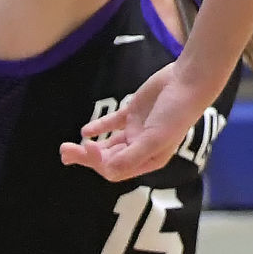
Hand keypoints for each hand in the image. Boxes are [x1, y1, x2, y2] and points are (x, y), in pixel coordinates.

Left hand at [60, 61, 215, 181]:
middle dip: (87, 157)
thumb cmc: (176, 113)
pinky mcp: (133, 112)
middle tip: (64, 152)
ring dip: (88, 146)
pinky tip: (86, 130)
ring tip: (65, 148)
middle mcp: (141, 147)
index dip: (99, 163)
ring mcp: (136, 129)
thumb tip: (107, 172)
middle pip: (108, 158)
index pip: (116, 169)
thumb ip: (131, 156)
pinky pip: (112, 123)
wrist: (188, 81)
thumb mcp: (155, 138)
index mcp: (149, 158)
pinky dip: (99, 127)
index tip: (89, 148)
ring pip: (107, 143)